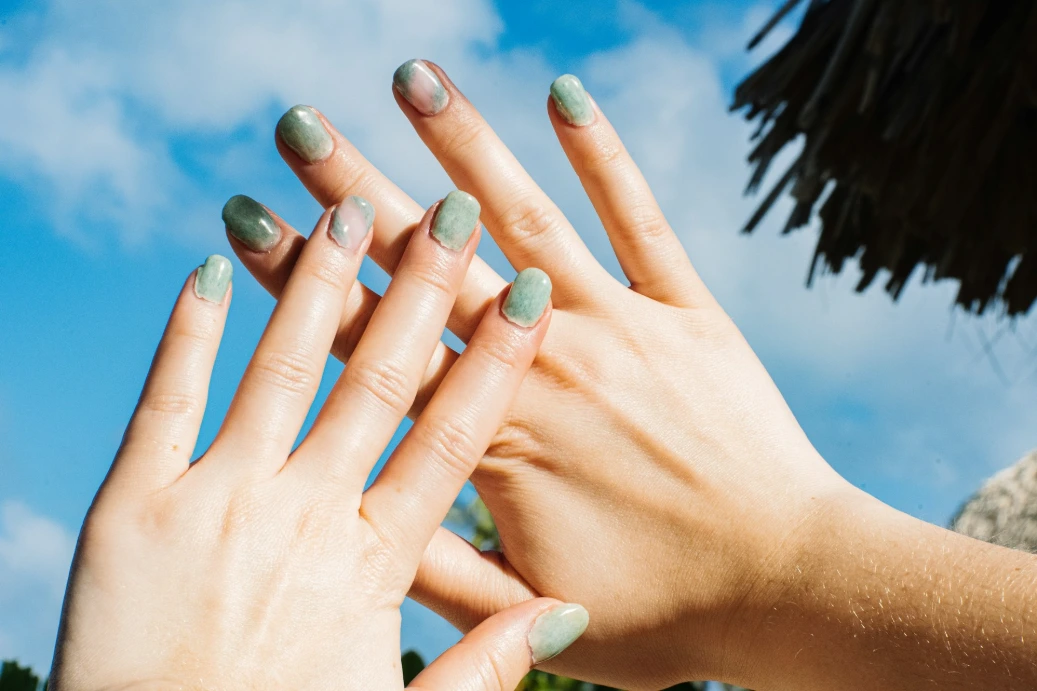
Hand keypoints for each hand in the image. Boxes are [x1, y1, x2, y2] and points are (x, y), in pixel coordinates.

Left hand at [52, 196, 588, 689]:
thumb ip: (484, 663)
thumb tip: (561, 612)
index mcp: (373, 564)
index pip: (453, 441)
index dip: (494, 364)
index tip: (529, 297)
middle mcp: (304, 515)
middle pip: (379, 383)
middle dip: (421, 293)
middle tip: (453, 213)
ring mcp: (216, 500)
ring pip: (284, 370)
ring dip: (323, 287)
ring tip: (355, 207)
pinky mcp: (133, 505)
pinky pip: (166, 399)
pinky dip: (191, 332)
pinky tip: (212, 269)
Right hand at [227, 68, 846, 688]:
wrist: (787, 588)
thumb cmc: (662, 613)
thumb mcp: (530, 611)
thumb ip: (435, 570)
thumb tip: (353, 518)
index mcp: (493, 437)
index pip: (375, 342)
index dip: (305, 279)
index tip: (250, 215)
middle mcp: (545, 365)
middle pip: (433, 266)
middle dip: (357, 190)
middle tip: (299, 124)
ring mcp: (619, 330)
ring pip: (526, 221)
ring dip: (464, 145)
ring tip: (414, 77)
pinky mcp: (686, 314)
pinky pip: (639, 221)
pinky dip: (603, 156)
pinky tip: (565, 93)